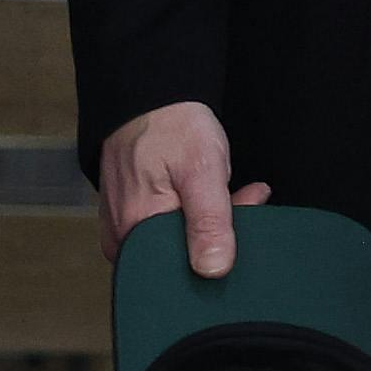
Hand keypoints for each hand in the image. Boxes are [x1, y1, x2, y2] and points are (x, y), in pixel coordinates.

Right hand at [96, 98, 269, 276]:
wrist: (150, 99)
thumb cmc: (172, 128)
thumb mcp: (201, 171)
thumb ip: (208, 222)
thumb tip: (213, 271)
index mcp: (134, 232)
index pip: (184, 271)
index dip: (219, 252)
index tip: (244, 220)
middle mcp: (123, 239)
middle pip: (182, 260)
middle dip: (220, 235)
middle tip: (246, 200)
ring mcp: (125, 230)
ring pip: (180, 244)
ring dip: (214, 223)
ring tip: (237, 193)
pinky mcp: (133, 219)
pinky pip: (170, 230)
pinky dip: (198, 215)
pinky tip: (218, 196)